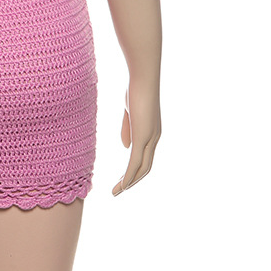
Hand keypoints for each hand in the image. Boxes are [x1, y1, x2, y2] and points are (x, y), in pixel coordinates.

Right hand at [112, 78, 160, 195]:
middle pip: (145, 167)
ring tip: (117, 192)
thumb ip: (128, 128)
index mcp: (152, 132)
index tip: (123, 176)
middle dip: (133, 180)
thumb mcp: (130, 110)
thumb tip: (125, 146)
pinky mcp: (142, 138)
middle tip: (119, 189)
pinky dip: (128, 176)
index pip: (145, 156)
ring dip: (129, 182)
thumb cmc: (135, 88)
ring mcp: (149, 139)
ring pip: (141, 168)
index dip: (135, 168)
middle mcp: (154, 138)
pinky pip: (135, 162)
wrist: (144, 78)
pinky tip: (122, 185)